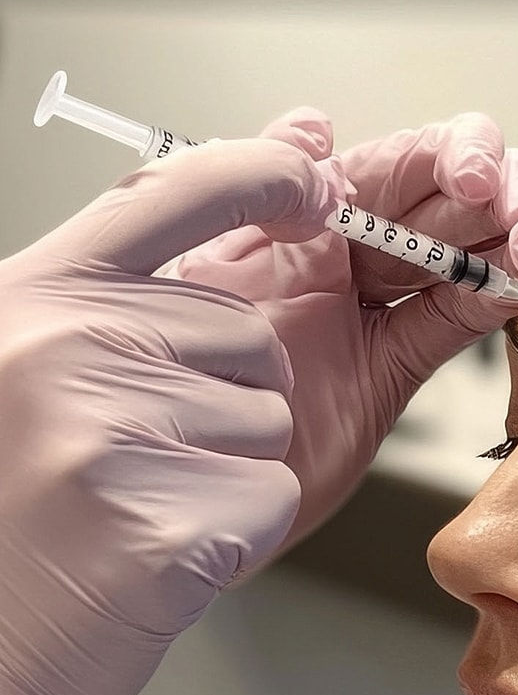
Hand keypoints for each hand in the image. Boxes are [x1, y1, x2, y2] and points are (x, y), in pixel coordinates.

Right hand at [0, 138, 348, 694]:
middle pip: (249, 338)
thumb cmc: (15, 511)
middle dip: (224, 398)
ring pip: (268, 419)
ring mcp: (111, 432)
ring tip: (136, 503)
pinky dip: (235, 530)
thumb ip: (143, 279)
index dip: (256, 173)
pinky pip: (272, 493)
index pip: (168, 193)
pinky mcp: (165, 520)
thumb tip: (290, 144)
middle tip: (137, 456)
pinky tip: (159, 550)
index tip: (311, 177)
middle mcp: (67, 348)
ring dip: (227, 467)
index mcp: (36, 298)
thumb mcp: (41, 365)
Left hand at [162, 108, 517, 545]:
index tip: (468, 173)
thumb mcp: (195, 261)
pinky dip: (496, 295)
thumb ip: (244, 187)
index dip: (442, 155)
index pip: (389, 163)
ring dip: (510, 233)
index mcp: (297, 217)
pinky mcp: (394, 368)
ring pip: (463, 253)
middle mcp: (340, 258)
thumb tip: (312, 128)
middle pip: (440, 201)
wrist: (181, 485)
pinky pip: (457, 319)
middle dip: (490, 188)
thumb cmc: (168, 377)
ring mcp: (372, 311)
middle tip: (510, 200)